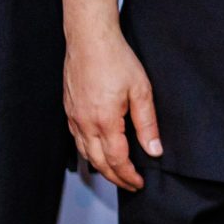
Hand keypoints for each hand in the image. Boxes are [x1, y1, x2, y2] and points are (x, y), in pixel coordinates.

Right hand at [64, 24, 161, 191]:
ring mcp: (74, 117)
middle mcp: (85, 123)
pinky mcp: (69, 109)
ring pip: (85, 153)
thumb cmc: (115, 59)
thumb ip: (147, 124)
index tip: (139, 183)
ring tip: (116, 172)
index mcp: (104, 121)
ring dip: (100, 167)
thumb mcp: (141, 91)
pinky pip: (77, 139)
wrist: (89, 38)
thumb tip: (154, 150)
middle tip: (129, 184)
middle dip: (115, 177)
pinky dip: (88, 151)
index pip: (117, 160)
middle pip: (98, 162)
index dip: (128, 176)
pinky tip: (97, 151)